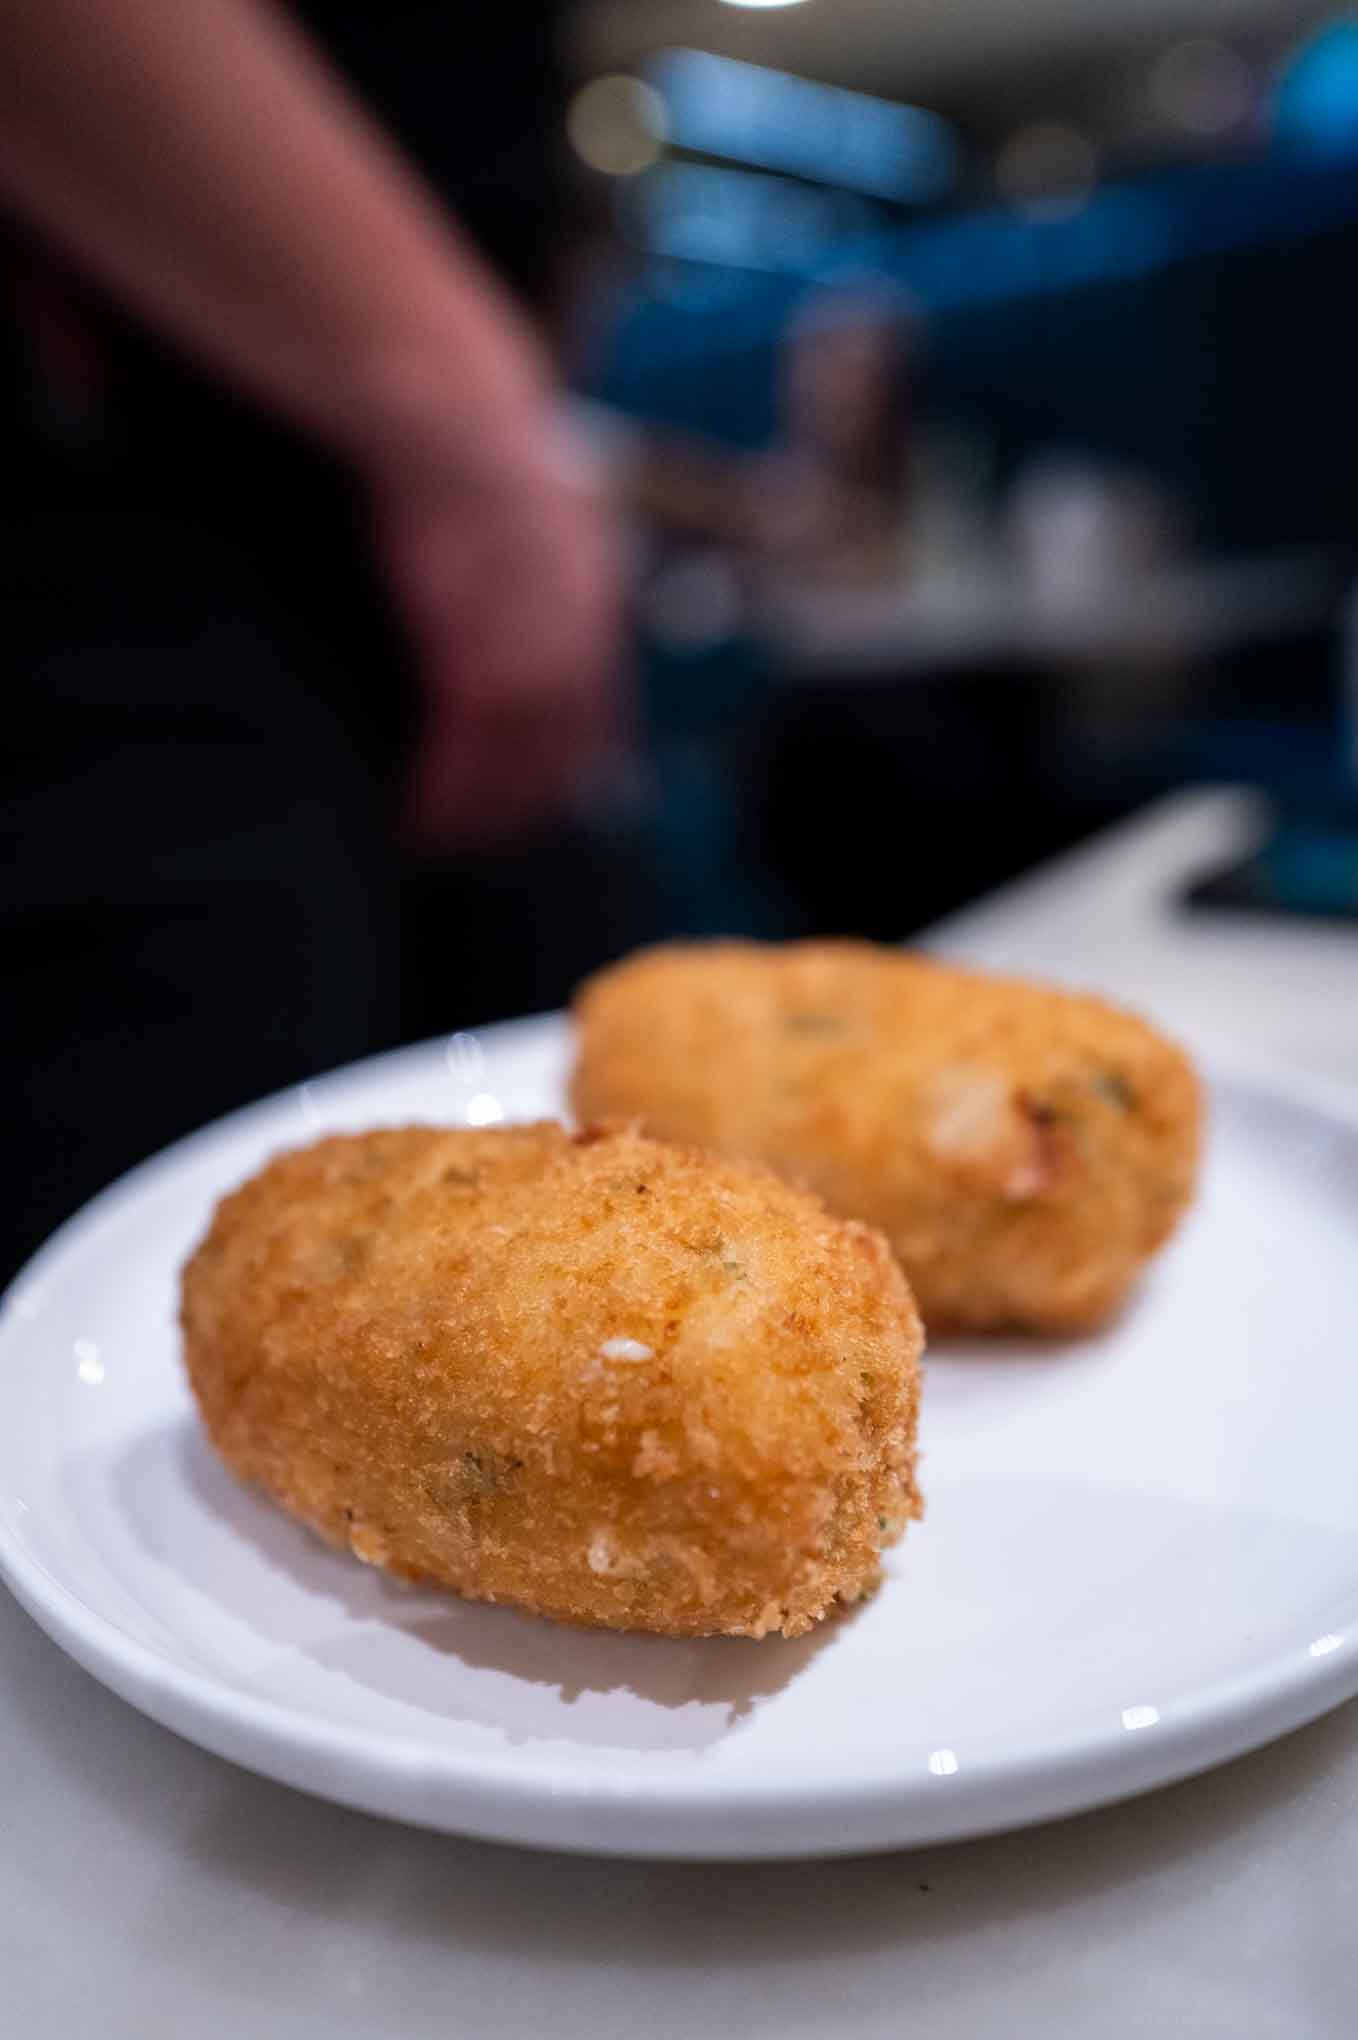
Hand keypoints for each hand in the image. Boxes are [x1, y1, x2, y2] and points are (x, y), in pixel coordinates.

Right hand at [371, 408, 625, 850]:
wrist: (451, 414)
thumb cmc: (475, 455)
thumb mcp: (540, 517)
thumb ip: (544, 580)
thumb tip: (518, 620)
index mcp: (596, 613)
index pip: (594, 725)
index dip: (557, 777)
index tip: (523, 808)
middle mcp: (580, 647)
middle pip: (560, 764)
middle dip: (517, 813)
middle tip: (471, 844)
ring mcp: (531, 658)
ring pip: (513, 772)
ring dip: (473, 819)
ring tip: (433, 844)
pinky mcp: (475, 660)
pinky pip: (465, 756)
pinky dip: (441, 798)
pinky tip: (413, 820)